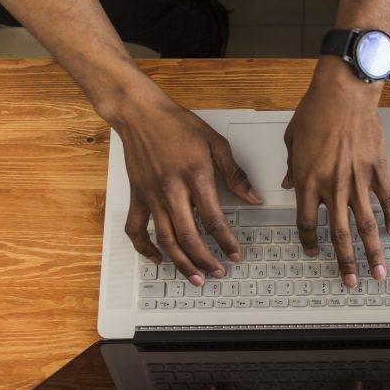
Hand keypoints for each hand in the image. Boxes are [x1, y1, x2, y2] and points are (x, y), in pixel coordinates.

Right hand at [118, 93, 261, 283]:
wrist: (140, 112)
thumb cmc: (178, 124)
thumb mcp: (216, 143)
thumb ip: (235, 174)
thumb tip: (253, 198)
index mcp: (196, 177)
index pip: (214, 220)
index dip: (227, 242)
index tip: (235, 254)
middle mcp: (172, 190)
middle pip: (190, 237)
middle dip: (206, 260)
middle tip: (218, 273)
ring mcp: (151, 195)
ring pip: (166, 239)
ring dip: (181, 262)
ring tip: (195, 277)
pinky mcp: (137, 196)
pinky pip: (136, 229)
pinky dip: (144, 248)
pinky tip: (157, 259)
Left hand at [282, 59, 389, 288]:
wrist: (343, 94)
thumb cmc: (316, 111)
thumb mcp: (292, 141)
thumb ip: (291, 167)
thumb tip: (288, 182)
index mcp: (307, 181)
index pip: (306, 223)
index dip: (310, 243)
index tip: (314, 254)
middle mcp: (332, 186)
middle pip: (339, 234)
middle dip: (345, 262)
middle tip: (349, 281)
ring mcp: (357, 180)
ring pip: (365, 224)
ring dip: (372, 251)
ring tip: (378, 271)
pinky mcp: (377, 169)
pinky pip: (386, 199)